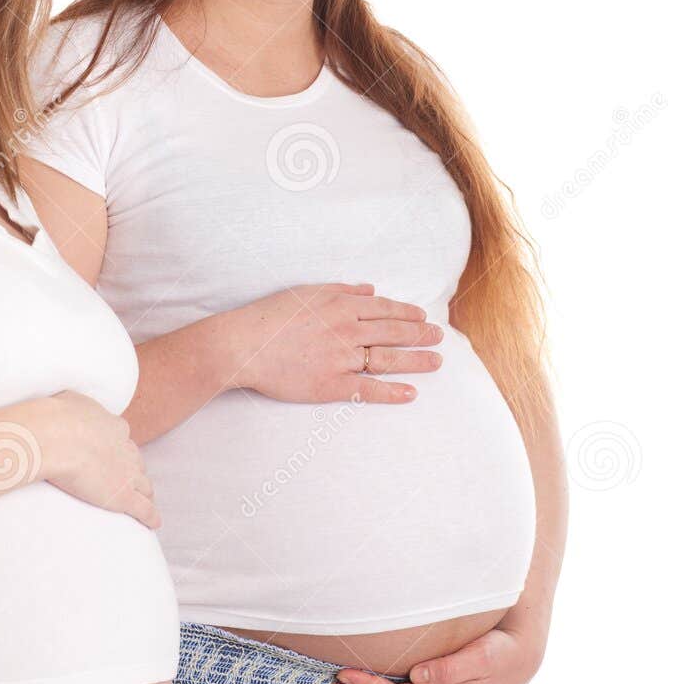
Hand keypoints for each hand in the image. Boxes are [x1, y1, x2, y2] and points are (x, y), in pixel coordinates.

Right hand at [41, 390, 160, 528]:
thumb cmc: (55, 418)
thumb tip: (70, 408)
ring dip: (145, 493)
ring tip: (145, 501)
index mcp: (114, 427)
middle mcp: (126, 450)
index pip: (123, 440)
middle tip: (130, 478)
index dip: (121, 449)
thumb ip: (76, 407)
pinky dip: (151, 516)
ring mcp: (127, 474)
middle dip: (135, 470)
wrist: (55, 437)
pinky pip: (144, 509)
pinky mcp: (123, 496)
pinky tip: (154, 523)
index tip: (115, 454)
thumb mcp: (68, 402)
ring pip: (144, 485)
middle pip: (137, 463)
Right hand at [223, 283, 442, 404]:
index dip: (408, 314)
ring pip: (388, 359)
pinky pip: (368, 389)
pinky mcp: (331, 384)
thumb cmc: (270, 316)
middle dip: (421, 335)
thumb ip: (341, 290)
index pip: (385, 309)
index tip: (424, 318)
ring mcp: (341, 358)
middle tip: (440, 338)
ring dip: (416, 361)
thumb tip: (369, 290)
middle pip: (394, 333)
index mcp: (342, 305)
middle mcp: (347, 330)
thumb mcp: (307, 292)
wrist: (243, 344)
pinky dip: (392, 392)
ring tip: (436, 363)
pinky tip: (411, 394)